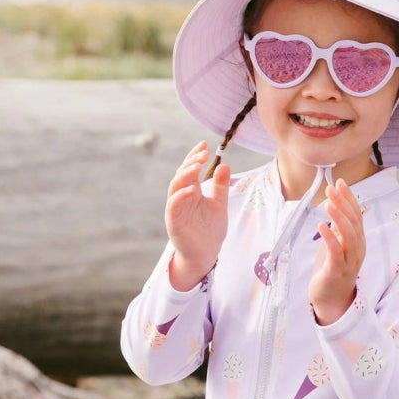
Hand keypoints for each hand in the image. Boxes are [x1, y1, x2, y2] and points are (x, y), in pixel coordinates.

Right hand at [165, 140, 229, 290]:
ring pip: (174, 187)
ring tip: (196, 165)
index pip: (190, 169)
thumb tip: (224, 164)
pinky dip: (180, 196)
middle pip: (181, 174)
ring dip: (184, 174)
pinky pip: (174, 206)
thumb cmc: (210, 230)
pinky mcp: (174, 222)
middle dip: (190, 161)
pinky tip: (191, 189)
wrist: (205, 255)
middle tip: (202, 152)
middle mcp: (181, 198)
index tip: (204, 143)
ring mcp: (176, 209)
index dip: (195, 156)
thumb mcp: (219, 204)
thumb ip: (220, 186)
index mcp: (191, 192)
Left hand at [309, 179, 364, 324]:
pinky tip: (321, 225)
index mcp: (357, 241)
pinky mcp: (337, 271)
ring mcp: (349, 261)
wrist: (331, 300)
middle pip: (354, 222)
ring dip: (338, 217)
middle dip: (343, 203)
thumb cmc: (332, 270)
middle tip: (332, 188)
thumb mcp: (336, 244)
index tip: (340, 182)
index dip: (349, 198)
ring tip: (328, 203)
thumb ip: (338, 227)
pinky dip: (330, 238)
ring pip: (348, 235)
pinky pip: (336, 252)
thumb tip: (337, 205)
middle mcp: (357, 249)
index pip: (356, 215)